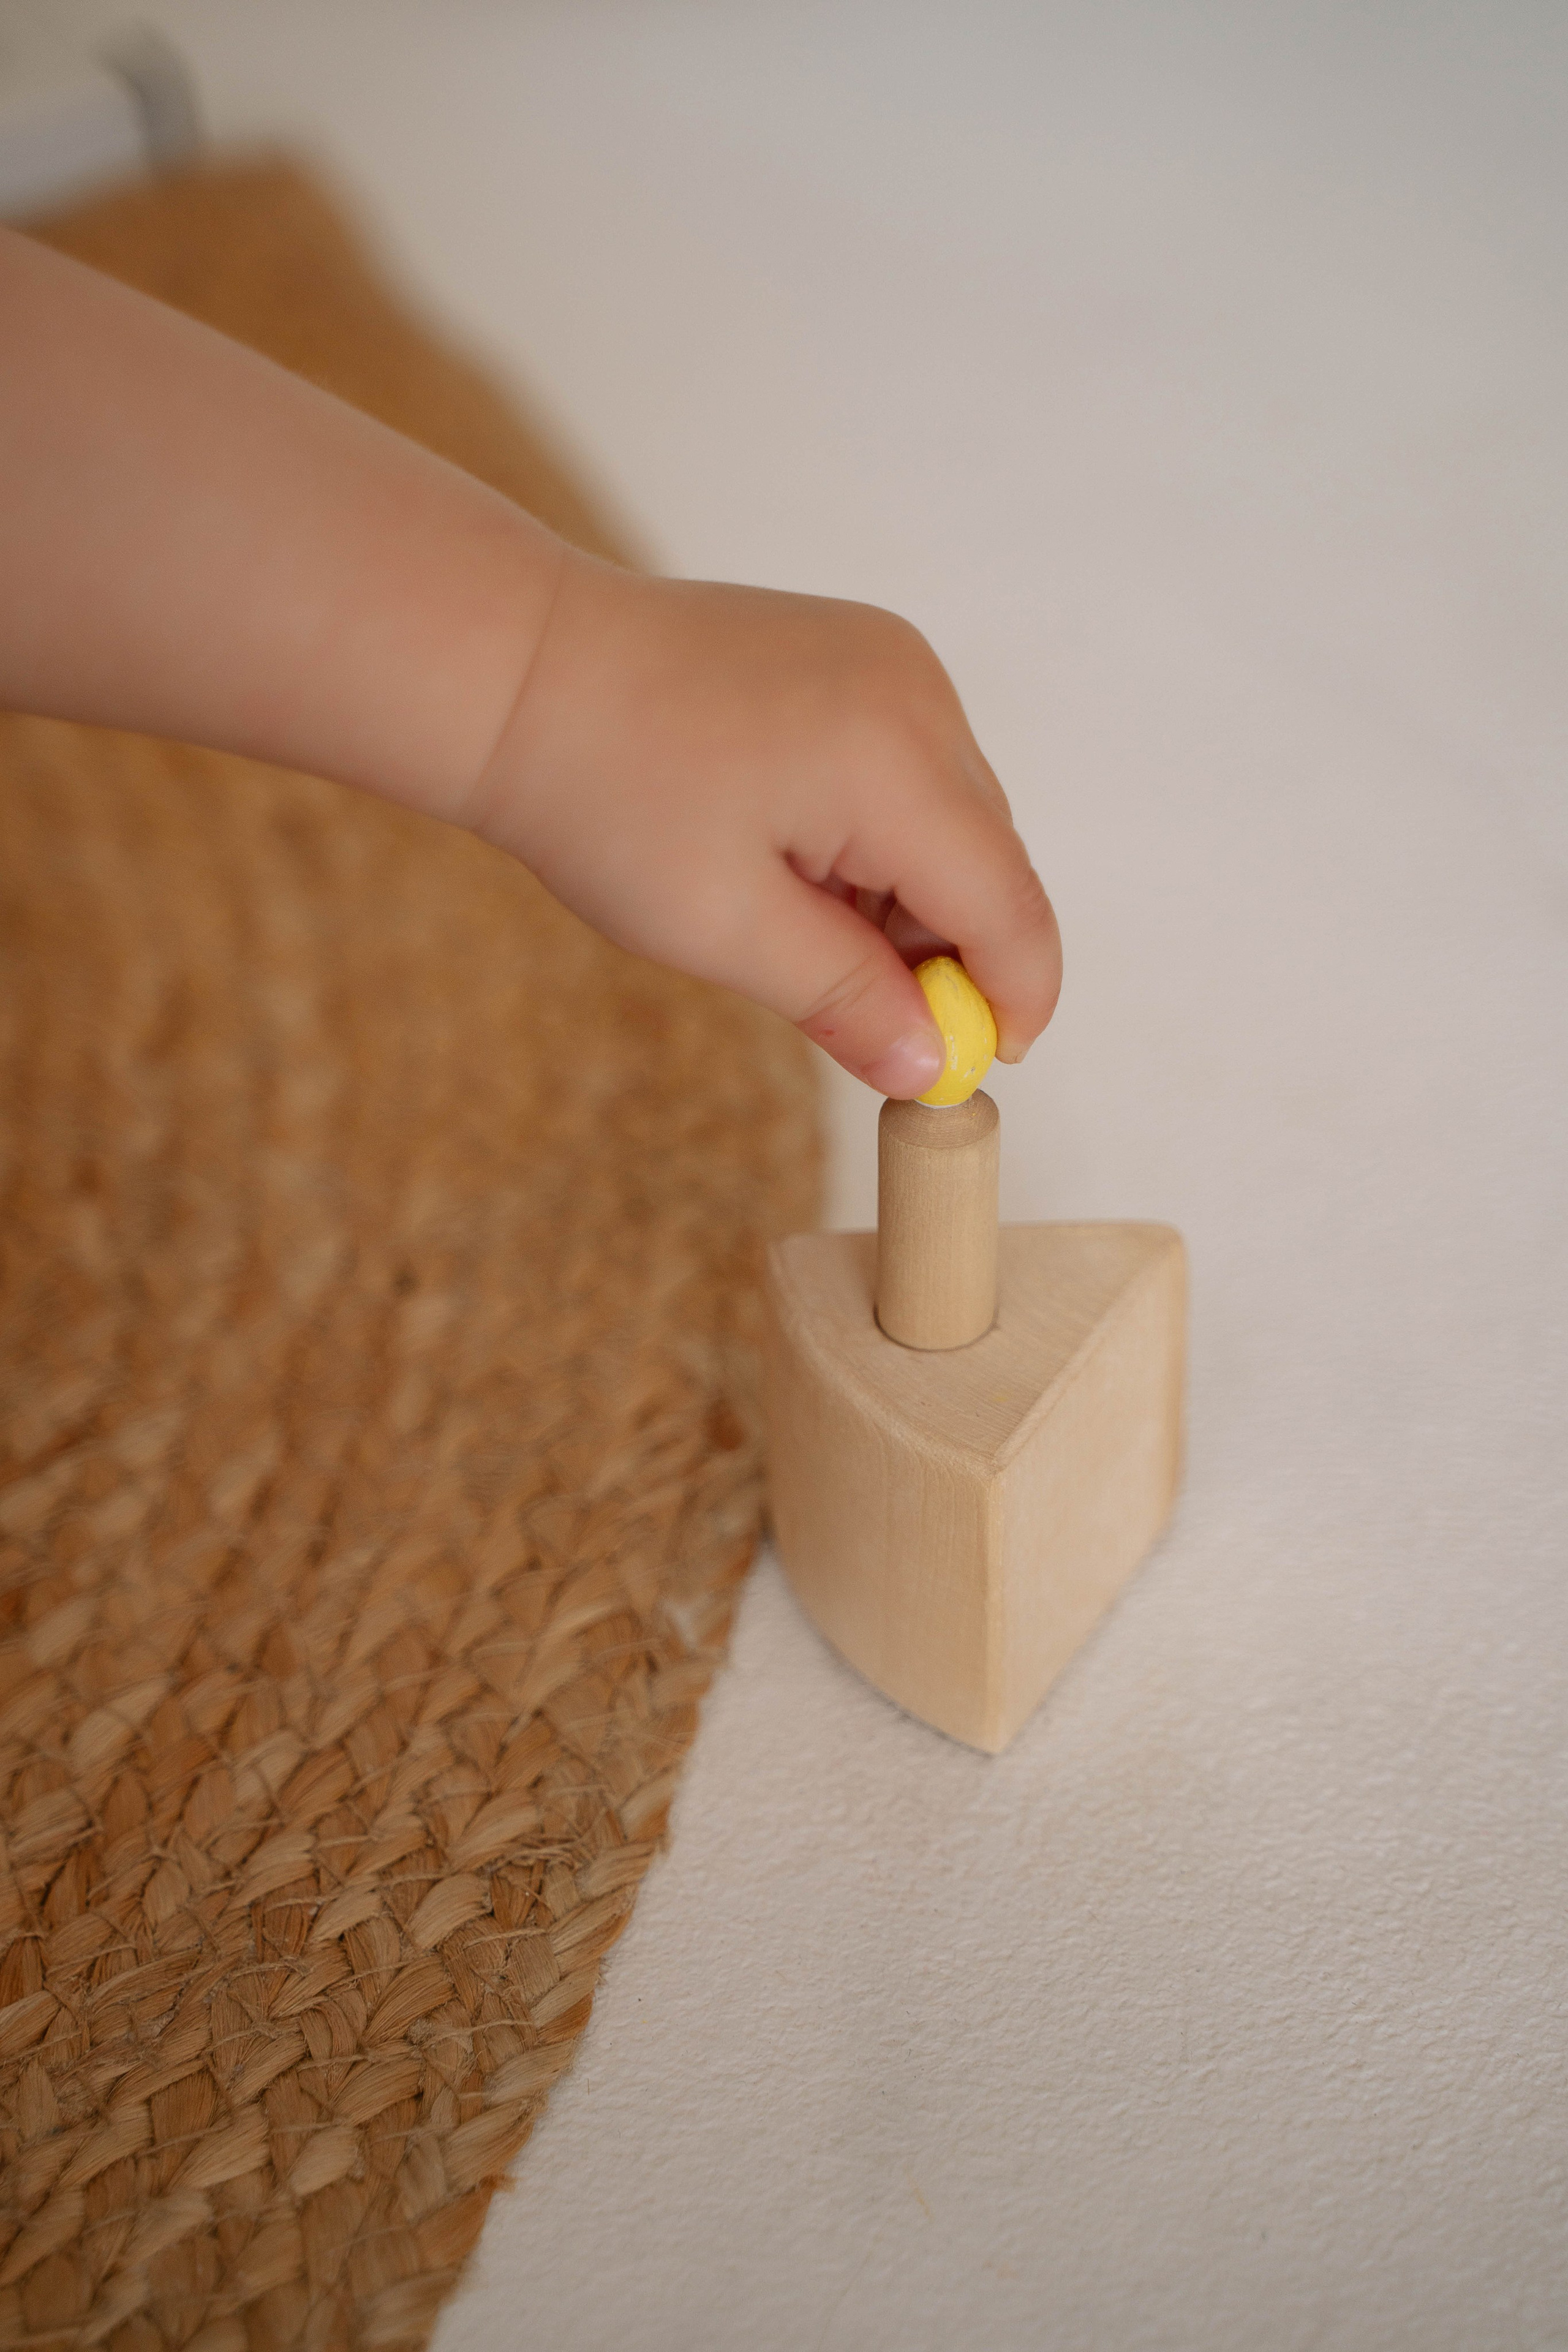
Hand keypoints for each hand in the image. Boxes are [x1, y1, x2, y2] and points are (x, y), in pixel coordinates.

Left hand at [467, 554, 1061, 1095]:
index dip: (1009, 1002)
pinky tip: (799, 870)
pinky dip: (882, 841)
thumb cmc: (603, 795)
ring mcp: (894, 663)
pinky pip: (914, 772)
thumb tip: (931, 1069)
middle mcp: (918, 694)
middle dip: (949, 956)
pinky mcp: (862, 655)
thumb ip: (846, 1001)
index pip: (1010, 906)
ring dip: (910, 899)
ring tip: (798, 931)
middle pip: (991, 862)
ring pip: (955, 821)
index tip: (968, 1074)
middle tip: (862, 1023)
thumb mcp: (723, 928)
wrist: (517, 668)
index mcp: (896, 761)